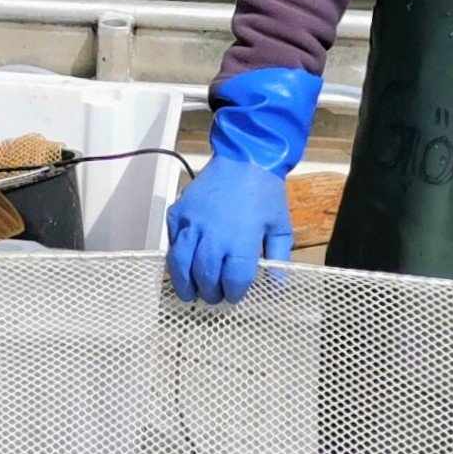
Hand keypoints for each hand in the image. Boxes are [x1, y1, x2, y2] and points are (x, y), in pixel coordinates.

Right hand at [167, 161, 293, 302]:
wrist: (246, 156)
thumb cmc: (266, 193)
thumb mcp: (281, 227)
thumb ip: (278, 259)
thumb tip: (276, 288)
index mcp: (241, 241)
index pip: (232, 280)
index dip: (233, 293)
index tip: (234, 296)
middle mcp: (213, 235)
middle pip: (204, 276)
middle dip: (209, 292)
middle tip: (213, 297)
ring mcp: (191, 223)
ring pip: (180, 262)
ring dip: (184, 283)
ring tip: (190, 293)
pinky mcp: (178, 212)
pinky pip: (171, 241)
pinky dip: (175, 256)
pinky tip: (182, 264)